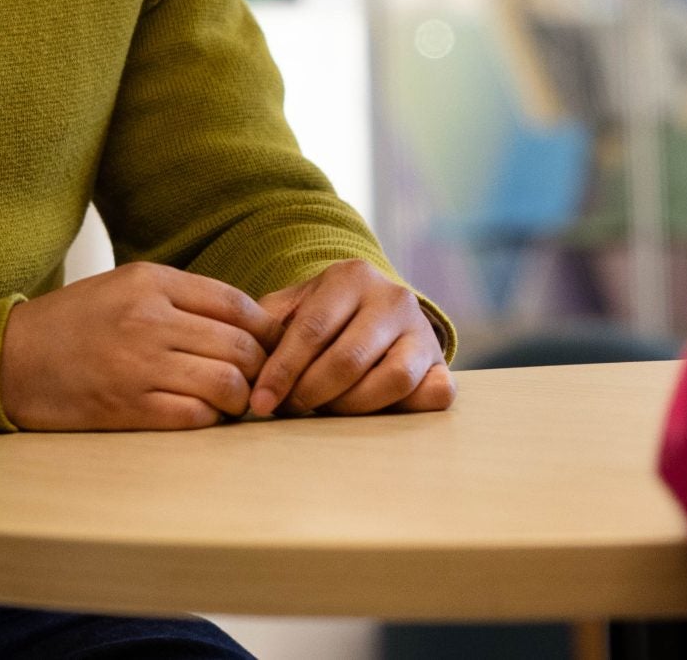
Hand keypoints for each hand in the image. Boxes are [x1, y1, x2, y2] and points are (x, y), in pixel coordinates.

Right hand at [0, 262, 283, 430]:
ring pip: (227, 383)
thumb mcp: (125, 287)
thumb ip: (181, 297)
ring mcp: (139, 366)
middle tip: (258, 378)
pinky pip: (195, 416)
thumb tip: (245, 321)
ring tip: (232, 399)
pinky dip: (210, 418)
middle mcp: (149, 320)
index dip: (265, 327)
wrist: (10, 359)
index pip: (236, 303)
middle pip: (240, 345)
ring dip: (239, 397)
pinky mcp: (128, 408)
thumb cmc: (74, 323)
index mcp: (151, 282)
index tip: (271, 343)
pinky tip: (203, 414)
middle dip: (260, 366)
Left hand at [249, 259, 454, 418]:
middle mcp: (394, 297)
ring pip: (392, 379)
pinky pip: (434, 394)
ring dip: (352, 406)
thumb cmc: (324, 315)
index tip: (260, 402)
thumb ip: (265, 326)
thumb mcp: (293, 307)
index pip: (313, 328)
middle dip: (311, 392)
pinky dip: (406, 408)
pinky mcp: (441, 363)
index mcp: (352, 276)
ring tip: (326, 408)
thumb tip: (245, 363)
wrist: (377, 310)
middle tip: (290, 408)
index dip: (283, 370)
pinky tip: (373, 410)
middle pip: (349, 359)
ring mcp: (422, 331)